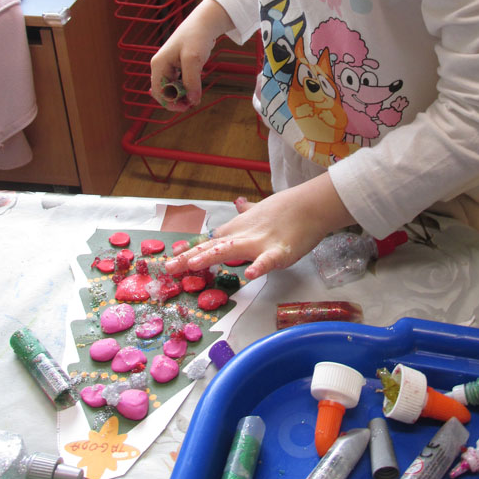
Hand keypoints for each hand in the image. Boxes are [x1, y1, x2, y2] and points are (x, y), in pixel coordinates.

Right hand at [150, 0, 233, 109]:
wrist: (205, 22)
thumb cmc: (196, 36)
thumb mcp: (193, 59)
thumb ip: (192, 81)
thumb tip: (192, 101)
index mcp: (159, 64)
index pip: (158, 92)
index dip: (170, 103)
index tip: (186, 107)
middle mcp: (161, 66)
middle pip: (164, 91)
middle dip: (176, 100)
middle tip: (193, 104)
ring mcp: (169, 66)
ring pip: (172, 88)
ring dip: (182, 95)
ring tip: (195, 98)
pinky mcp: (178, 66)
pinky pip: (179, 82)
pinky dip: (186, 88)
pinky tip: (195, 89)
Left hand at [165, 173, 354, 278]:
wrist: (310, 204)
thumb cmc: (288, 208)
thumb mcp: (261, 209)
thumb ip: (247, 210)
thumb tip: (238, 203)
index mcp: (238, 229)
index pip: (209, 242)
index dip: (189, 252)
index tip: (170, 262)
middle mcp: (244, 236)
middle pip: (212, 247)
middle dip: (189, 258)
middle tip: (168, 268)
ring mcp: (261, 243)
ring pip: (232, 250)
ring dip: (212, 256)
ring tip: (193, 264)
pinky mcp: (280, 251)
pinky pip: (268, 260)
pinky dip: (259, 267)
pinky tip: (249, 275)